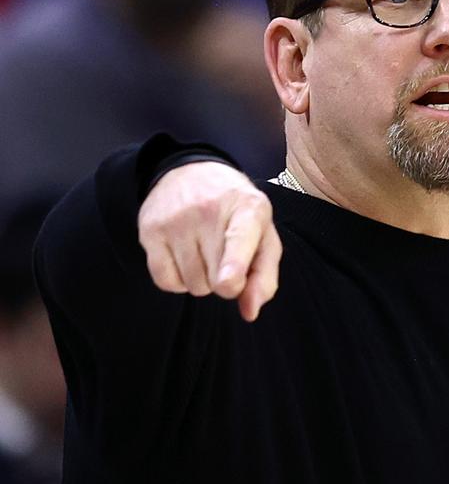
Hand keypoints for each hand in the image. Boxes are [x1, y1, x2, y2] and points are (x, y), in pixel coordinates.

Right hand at [138, 162, 281, 320]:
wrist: (191, 171)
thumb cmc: (235, 213)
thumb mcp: (263, 236)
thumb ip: (264, 277)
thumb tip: (250, 311)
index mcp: (247, 209)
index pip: (238, 240)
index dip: (234, 266)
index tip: (228, 282)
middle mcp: (208, 211)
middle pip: (217, 280)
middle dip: (225, 280)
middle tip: (224, 253)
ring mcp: (175, 220)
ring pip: (193, 285)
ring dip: (202, 280)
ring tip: (204, 250)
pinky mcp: (150, 231)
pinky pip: (166, 282)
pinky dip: (178, 280)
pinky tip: (184, 257)